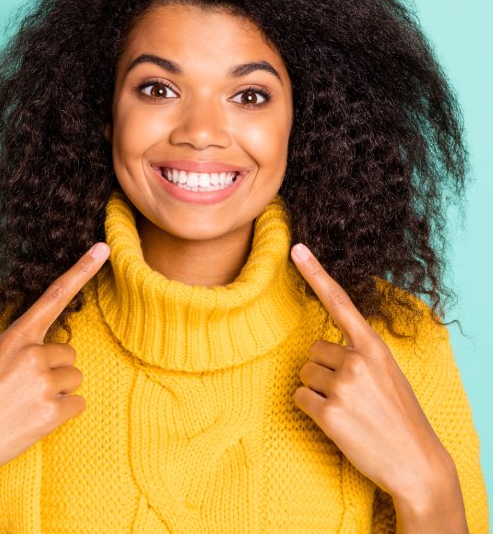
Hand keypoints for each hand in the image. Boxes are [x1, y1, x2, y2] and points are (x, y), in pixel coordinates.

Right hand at [0, 242, 110, 491]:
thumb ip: (22, 348)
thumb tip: (52, 348)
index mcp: (15, 336)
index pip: (54, 296)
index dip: (81, 270)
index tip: (102, 249)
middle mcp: (31, 353)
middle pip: (69, 353)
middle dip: (54, 370)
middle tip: (25, 389)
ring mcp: (42, 381)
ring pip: (74, 378)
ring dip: (58, 391)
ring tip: (27, 405)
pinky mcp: (51, 410)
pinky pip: (77, 403)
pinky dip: (62, 413)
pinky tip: (36, 419)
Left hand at [289, 242, 451, 502]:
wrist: (418, 465)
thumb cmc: (400, 416)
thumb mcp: (388, 374)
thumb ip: (360, 354)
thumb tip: (321, 348)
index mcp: (375, 347)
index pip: (340, 302)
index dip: (316, 273)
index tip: (297, 249)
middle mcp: (358, 361)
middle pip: (313, 350)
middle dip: (323, 369)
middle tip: (349, 394)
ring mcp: (344, 387)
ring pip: (305, 374)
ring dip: (317, 389)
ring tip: (347, 408)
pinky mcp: (329, 414)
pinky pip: (300, 398)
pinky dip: (310, 408)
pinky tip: (335, 422)